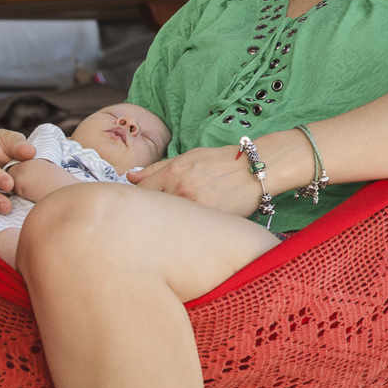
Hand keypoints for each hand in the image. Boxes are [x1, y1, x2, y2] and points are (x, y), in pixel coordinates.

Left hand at [126, 143, 266, 216]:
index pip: (140, 193)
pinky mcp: (209, 219)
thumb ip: (157, 169)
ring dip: (167, 223)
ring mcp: (195, 205)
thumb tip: (130, 177)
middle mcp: (180, 189)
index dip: (138, 200)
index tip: (141, 205)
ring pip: (168, 221)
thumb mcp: (188, 158)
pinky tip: (189, 227)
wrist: (257, 169)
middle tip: (157, 216)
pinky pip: (188, 229)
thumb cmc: (222, 162)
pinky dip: (185, 229)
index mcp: (172, 173)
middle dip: (151, 213)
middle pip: (151, 208)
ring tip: (175, 222)